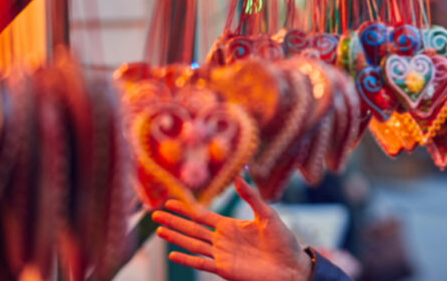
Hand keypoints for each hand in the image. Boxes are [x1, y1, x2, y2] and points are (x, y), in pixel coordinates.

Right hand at [152, 177, 311, 280]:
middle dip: (174, 221)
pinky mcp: (225, 269)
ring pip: (193, 245)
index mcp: (230, 226)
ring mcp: (222, 255)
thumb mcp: (268, 215)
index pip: (202, 216)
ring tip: (159, 230)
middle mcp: (222, 240)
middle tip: (154, 215)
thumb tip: (238, 177)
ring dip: (176, 238)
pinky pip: (202, 264)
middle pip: (192, 229)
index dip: (186, 209)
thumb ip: (251, 197)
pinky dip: (187, 260)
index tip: (169, 201)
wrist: (291, 266)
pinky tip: (172, 255)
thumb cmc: (283, 241)